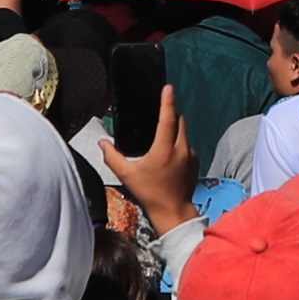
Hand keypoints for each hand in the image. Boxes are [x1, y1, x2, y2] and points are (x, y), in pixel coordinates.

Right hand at [115, 85, 200, 228]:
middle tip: (159, 116)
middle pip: (179, 121)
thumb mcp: (127, 175)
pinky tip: (169, 155)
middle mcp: (181, 149)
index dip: (167, 101)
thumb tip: (102, 143)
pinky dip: (180, 144)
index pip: (167, 118)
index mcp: (164, 149)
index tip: (168, 87)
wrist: (173, 212)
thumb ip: (112, 157)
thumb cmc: (150, 194)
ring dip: (175, 130)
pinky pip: (188, 145)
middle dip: (170, 115)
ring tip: (162, 140)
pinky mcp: (196, 162)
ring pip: (184, 132)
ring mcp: (191, 155)